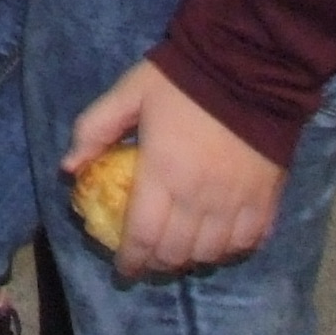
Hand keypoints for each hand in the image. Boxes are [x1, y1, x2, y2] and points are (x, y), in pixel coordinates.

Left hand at [67, 59, 284, 279]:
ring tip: (180, 254)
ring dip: (192, 260)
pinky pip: (248, 242)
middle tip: (148, 261)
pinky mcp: (266, 198)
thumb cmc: (182, 80)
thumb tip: (68, 168)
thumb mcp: (129, 93)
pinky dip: (231, 251)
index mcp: (163, 173)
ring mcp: (236, 202)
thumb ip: (95, 128)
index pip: (143, 235)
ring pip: (211, 253)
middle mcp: (199, 197)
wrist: (248, 65)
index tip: (124, 269)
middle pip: (177, 252)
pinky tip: (219, 244)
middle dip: (158, 264)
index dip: (131, 260)